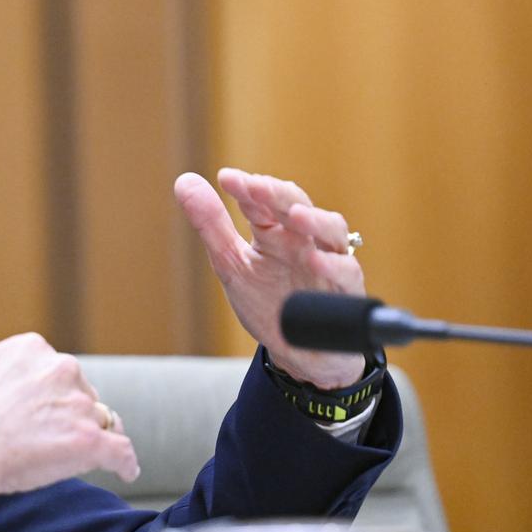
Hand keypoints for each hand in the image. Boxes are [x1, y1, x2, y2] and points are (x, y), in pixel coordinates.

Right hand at [0, 270, 138, 503]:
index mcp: (32, 347)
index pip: (54, 372)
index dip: (43, 395)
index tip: (27, 414)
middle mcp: (61, 369)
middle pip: (80, 394)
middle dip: (68, 413)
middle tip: (41, 439)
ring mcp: (77, 405)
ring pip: (101, 421)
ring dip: (91, 436)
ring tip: (68, 457)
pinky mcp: (89, 442)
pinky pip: (122, 452)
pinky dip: (124, 463)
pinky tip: (122, 470)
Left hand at [174, 168, 365, 388]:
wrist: (295, 352)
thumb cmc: (267, 302)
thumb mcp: (231, 264)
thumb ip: (211, 224)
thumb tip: (184, 181)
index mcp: (274, 232)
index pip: (262, 201)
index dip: (246, 188)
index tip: (226, 178)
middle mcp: (303, 241)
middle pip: (297, 206)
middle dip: (278, 194)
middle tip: (255, 185)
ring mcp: (326, 263)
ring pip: (332, 231)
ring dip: (316, 220)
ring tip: (295, 215)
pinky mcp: (345, 293)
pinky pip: (347, 274)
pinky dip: (334, 267)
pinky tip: (317, 262)